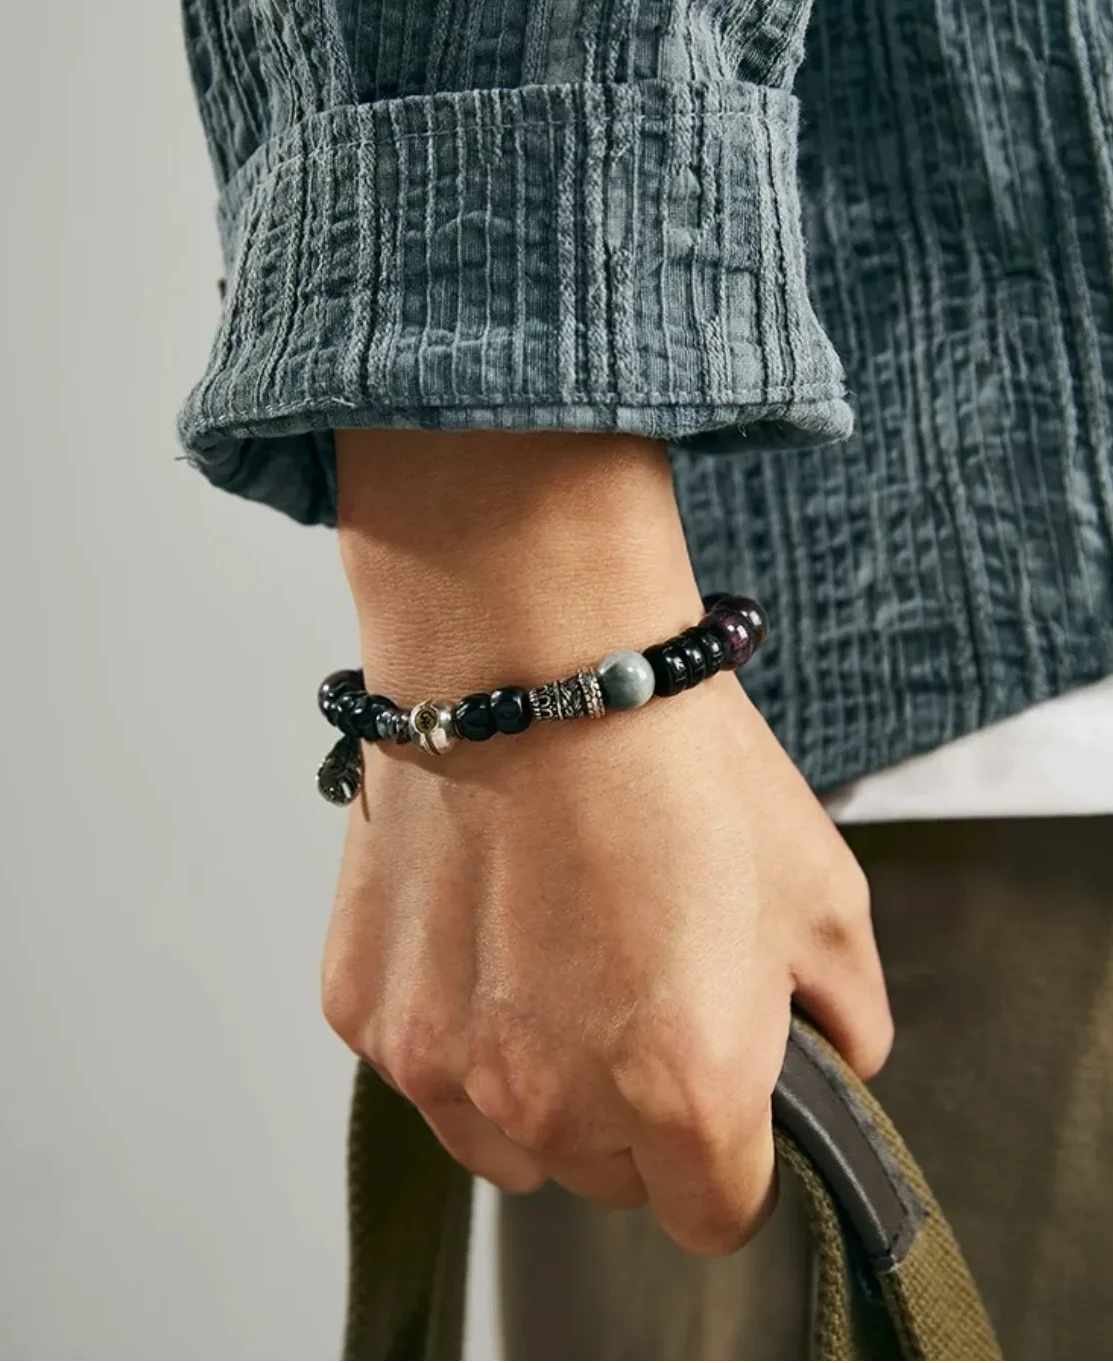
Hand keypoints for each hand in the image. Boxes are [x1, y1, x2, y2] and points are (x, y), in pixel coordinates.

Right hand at [321, 671, 891, 1254]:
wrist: (528, 653)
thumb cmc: (676, 757)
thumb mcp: (820, 886)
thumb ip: (844, 1017)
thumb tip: (829, 1064)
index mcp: (685, 1091)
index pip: (713, 1214)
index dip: (730, 1160)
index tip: (724, 1100)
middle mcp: (553, 1103)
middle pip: (607, 1179)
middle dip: (635, 1116)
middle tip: (636, 990)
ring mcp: (441, 1063)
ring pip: (507, 1142)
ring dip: (537, 1087)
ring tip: (552, 963)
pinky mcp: (365, 1011)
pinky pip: (426, 1065)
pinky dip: (457, 1023)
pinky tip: (482, 923)